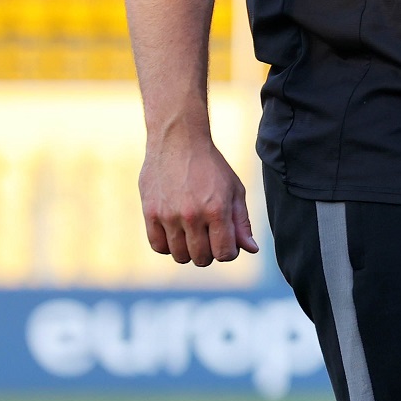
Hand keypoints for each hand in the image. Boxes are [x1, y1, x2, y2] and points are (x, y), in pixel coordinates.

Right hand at [139, 126, 258, 266]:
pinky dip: (168, 246)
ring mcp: (168, 216)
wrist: (178, 141)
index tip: (227, 243)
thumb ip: (242, 222)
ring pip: (179, 255)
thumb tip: (251, 249)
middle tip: (210, 237)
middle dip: (210, 253)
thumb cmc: (211, 166)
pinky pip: (158, 246)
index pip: (224, 253)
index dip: (229, 252)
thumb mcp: (234, 190)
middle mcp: (192, 215)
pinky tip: (176, 233)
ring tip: (193, 234)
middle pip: (201, 258)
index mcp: (217, 209)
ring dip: (189, 251)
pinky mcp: (150, 213)